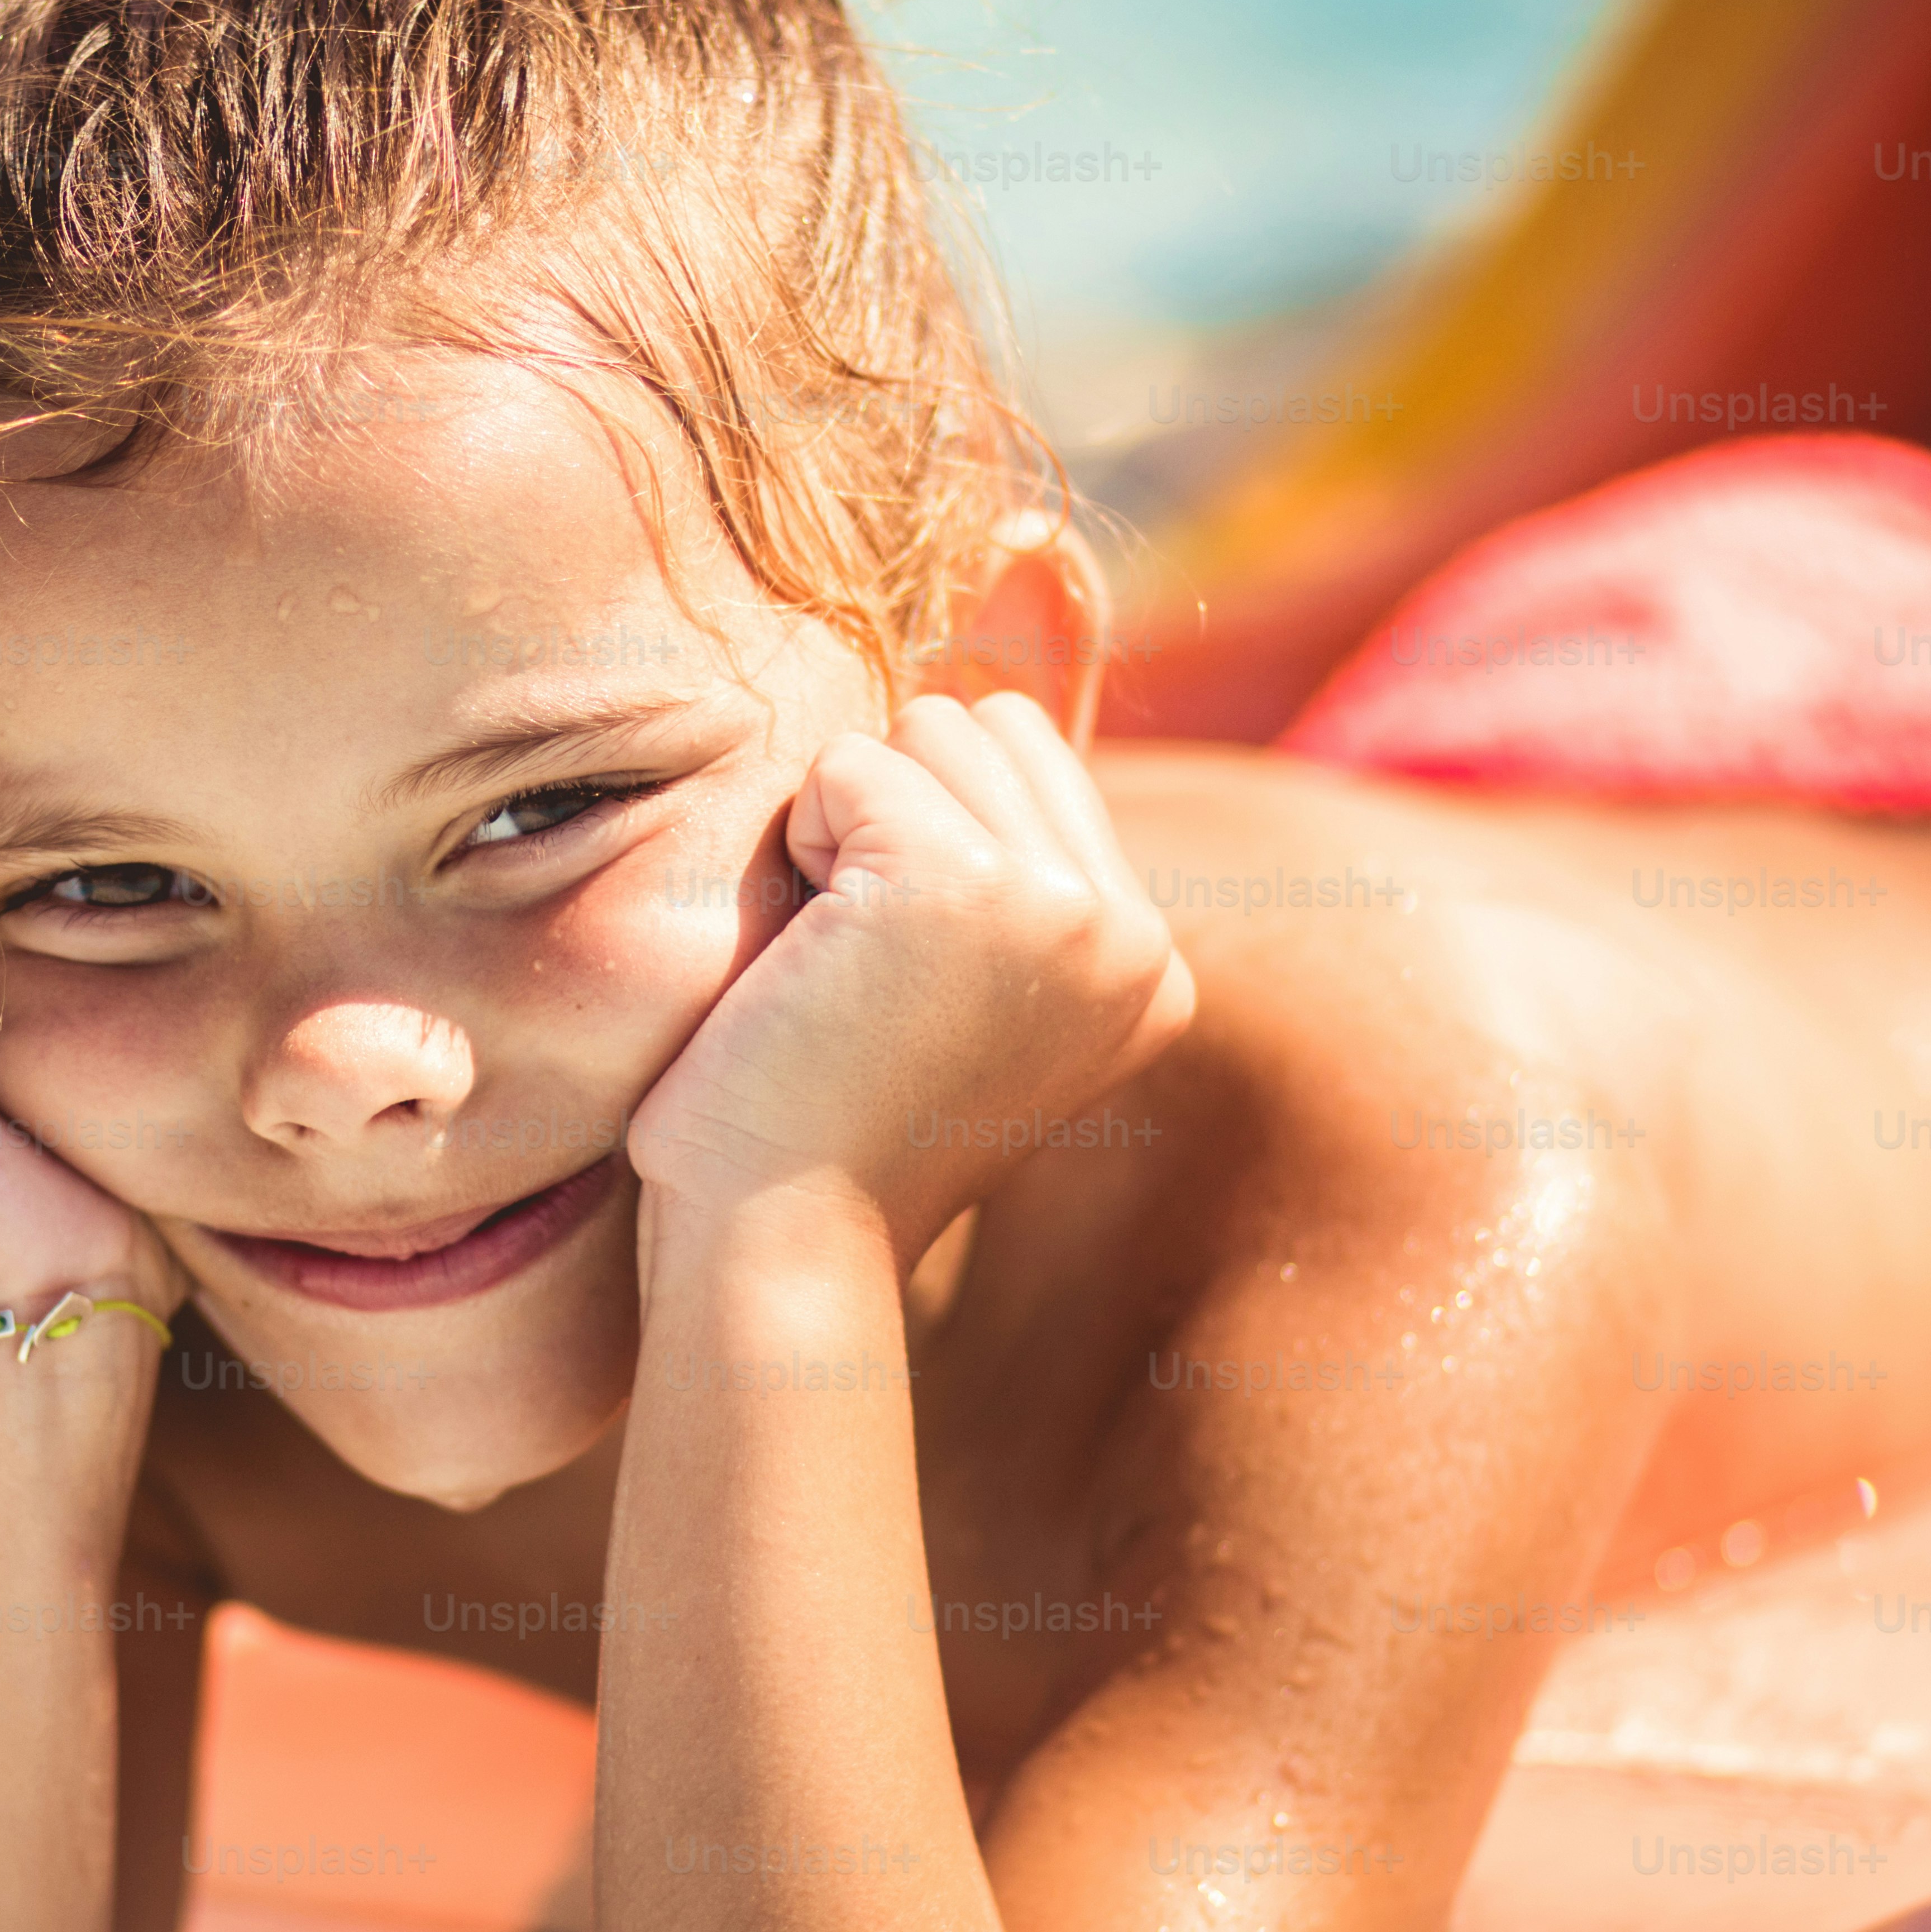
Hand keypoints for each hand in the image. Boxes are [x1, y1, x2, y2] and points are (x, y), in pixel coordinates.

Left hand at [624, 692, 1194, 1259]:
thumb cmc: (827, 1121)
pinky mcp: (965, 882)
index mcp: (1153, 968)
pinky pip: (850, 763)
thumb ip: (1012, 870)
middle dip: (894, 813)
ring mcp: (1063, 905)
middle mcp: (1134, 934)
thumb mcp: (968, 991)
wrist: (777, 1240)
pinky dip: (801, 845)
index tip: (906, 982)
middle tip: (865, 968)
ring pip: (928, 728)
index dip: (926, 834)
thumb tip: (988, 691)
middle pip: (989, 726)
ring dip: (850, 827)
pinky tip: (810, 964)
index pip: (1036, 760)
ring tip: (843, 964)